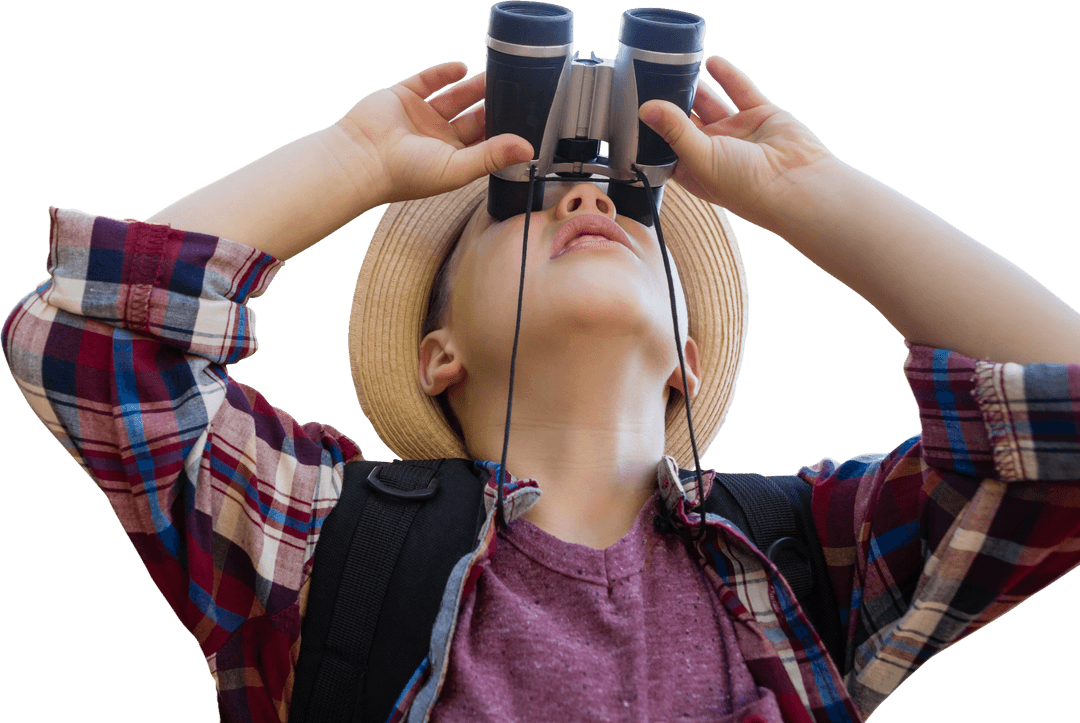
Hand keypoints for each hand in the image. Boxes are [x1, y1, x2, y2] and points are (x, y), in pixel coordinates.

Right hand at [334, 61, 533, 205]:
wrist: (361, 158)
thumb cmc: (407, 173)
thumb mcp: (457, 168)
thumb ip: (493, 156)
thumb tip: (529, 149)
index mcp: (451, 160)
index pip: (484, 143)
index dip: (503, 131)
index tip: (525, 117)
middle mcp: (437, 139)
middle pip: (472, 118)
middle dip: (492, 105)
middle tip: (516, 89)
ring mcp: (420, 117)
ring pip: (453, 97)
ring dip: (474, 86)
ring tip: (496, 73)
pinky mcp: (403, 97)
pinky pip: (427, 81)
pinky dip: (444, 73)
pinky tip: (462, 67)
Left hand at [639, 55, 836, 230]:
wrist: (796, 183)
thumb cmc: (746, 186)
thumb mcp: (701, 158)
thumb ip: (674, 130)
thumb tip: (646, 109)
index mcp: (696, 169)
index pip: (667, 146)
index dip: (654, 129)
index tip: (637, 107)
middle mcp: (715, 151)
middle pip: (686, 121)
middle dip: (671, 103)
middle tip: (653, 81)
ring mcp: (737, 132)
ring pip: (710, 103)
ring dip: (695, 88)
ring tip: (676, 69)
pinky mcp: (759, 115)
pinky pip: (739, 90)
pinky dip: (726, 76)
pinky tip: (710, 62)